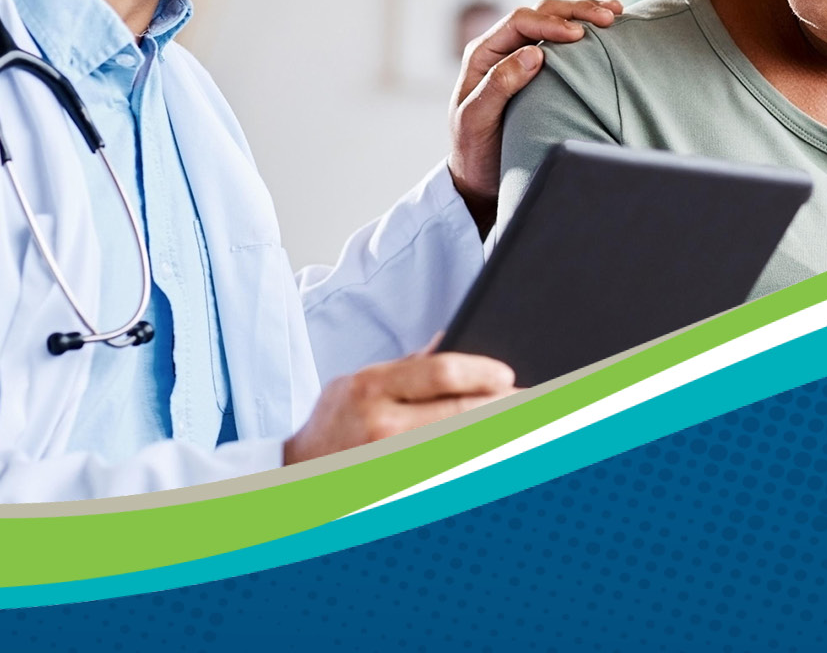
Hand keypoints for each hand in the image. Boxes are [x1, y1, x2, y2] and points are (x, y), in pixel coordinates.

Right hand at [283, 348, 514, 463]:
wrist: (296, 473)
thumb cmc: (332, 423)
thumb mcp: (357, 381)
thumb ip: (406, 366)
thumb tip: (449, 341)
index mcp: (371, 386)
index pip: (440, 372)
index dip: (481, 372)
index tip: (507, 375)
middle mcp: (381, 424)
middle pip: (459, 412)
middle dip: (501, 405)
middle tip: (530, 400)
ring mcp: (390, 460)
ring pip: (460, 443)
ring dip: (494, 434)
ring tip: (519, 424)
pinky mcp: (398, 485)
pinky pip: (447, 469)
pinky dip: (473, 459)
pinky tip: (491, 451)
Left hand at [447, 0, 621, 235]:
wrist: (477, 175)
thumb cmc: (474, 150)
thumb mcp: (477, 119)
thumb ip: (499, 84)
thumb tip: (534, 53)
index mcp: (482, 53)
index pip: (519, 22)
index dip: (550, 23)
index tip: (578, 35)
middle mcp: (501, 48)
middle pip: (540, 13)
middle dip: (574, 11)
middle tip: (608, 17)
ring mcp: (519, 56)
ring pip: (553, 21)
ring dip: (583, 14)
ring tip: (615, 12)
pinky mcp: (537, 69)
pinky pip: (561, 42)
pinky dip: (584, 30)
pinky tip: (607, 29)